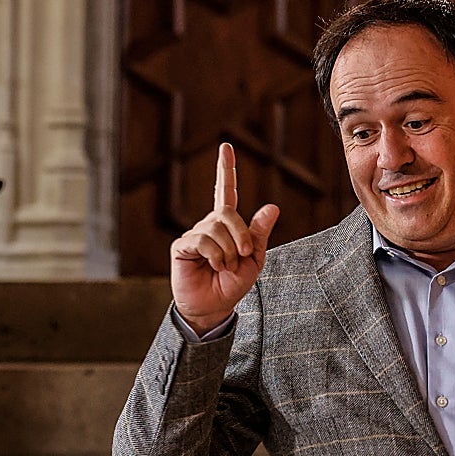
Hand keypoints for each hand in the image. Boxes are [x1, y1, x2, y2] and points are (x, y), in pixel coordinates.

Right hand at [170, 143, 278, 333]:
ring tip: (226, 266)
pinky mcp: (182, 247)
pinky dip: (215, 255)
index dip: (226, 170)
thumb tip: (272, 207)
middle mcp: (209, 225)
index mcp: (227, 226)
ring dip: (229, 250)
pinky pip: (203, 240)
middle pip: (228, 213)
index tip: (226, 147)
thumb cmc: (232, 285)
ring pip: (216, 228)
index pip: (226, 192)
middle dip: (241, 235)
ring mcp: (194, 235)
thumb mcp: (254, 259)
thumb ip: (259, 234)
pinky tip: (214, 266)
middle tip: (244, 256)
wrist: (213, 308)